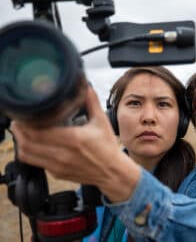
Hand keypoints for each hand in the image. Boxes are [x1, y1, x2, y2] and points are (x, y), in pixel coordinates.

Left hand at [11, 86, 140, 201]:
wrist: (112, 171)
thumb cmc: (107, 147)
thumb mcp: (101, 121)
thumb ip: (91, 101)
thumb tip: (84, 86)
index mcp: (73, 139)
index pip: (37, 132)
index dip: (25, 123)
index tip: (24, 114)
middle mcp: (63, 154)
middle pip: (28, 143)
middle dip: (19, 131)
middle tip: (20, 121)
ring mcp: (58, 166)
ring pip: (28, 155)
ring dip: (21, 142)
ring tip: (23, 132)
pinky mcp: (57, 173)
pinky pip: (36, 163)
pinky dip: (31, 152)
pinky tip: (36, 144)